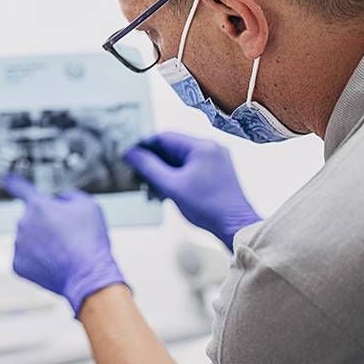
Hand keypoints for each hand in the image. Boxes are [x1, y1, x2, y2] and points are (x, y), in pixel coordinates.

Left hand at [4, 174, 127, 316]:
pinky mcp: (17, 264)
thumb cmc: (89, 241)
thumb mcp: (89, 205)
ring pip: (28, 239)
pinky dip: (38, 260)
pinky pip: (26, 257)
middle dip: (45, 224)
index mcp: (38, 206)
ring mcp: (19, 245)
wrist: (88, 275)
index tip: (8, 179)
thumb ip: (69, 196)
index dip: (14, 182)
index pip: (21, 188)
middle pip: (32, 219)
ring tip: (63, 252)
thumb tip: (60, 200)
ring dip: (41, 243)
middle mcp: (23, 223)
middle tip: (66, 236)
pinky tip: (54, 263)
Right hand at [123, 132, 260, 249]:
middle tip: (136, 173)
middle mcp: (210, 148)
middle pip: (171, 148)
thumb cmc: (208, 207)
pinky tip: (164, 190)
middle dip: (153, 161)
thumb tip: (130, 152)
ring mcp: (214, 160)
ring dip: (162, 171)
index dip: (143, 146)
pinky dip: (174, 176)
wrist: (235, 226)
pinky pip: (188, 168)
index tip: (128, 155)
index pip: (164, 137)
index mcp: (202, 146)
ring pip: (178, 159)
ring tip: (150, 187)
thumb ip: (148, 166)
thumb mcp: (171, 186)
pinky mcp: (214, 172)